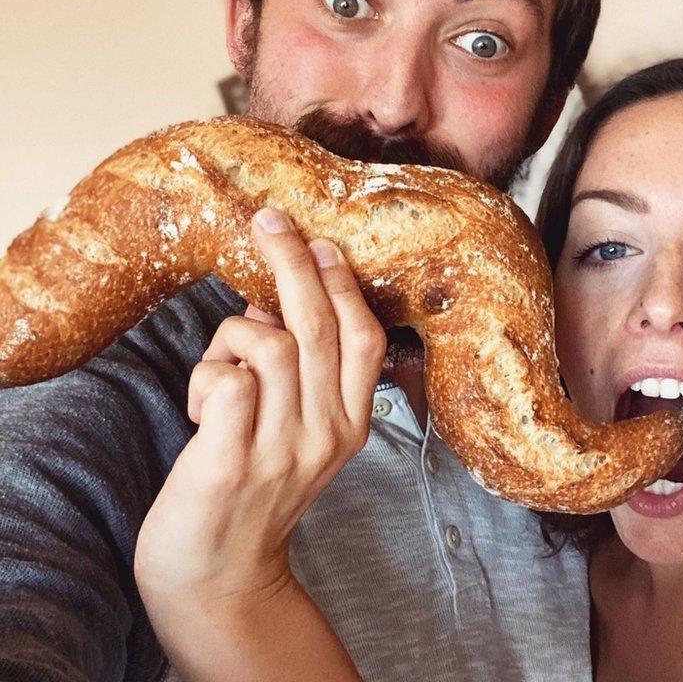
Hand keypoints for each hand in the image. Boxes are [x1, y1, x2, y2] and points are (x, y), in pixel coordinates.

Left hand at [134, 207, 386, 609]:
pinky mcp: (232, 463)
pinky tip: (204, 405)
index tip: (319, 241)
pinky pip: (227, 381)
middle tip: (270, 223)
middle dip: (293, 262)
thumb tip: (273, 303)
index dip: (342, 283)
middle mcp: (326, 433)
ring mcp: (282, 449)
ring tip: (219, 368)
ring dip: (232, 336)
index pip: (364, 337)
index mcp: (352, 422)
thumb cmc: (255, 490)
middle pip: (318, 327)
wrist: (219, 574)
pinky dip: (209, 374)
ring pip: (268, 344)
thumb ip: (301, 373)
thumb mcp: (300, 433)